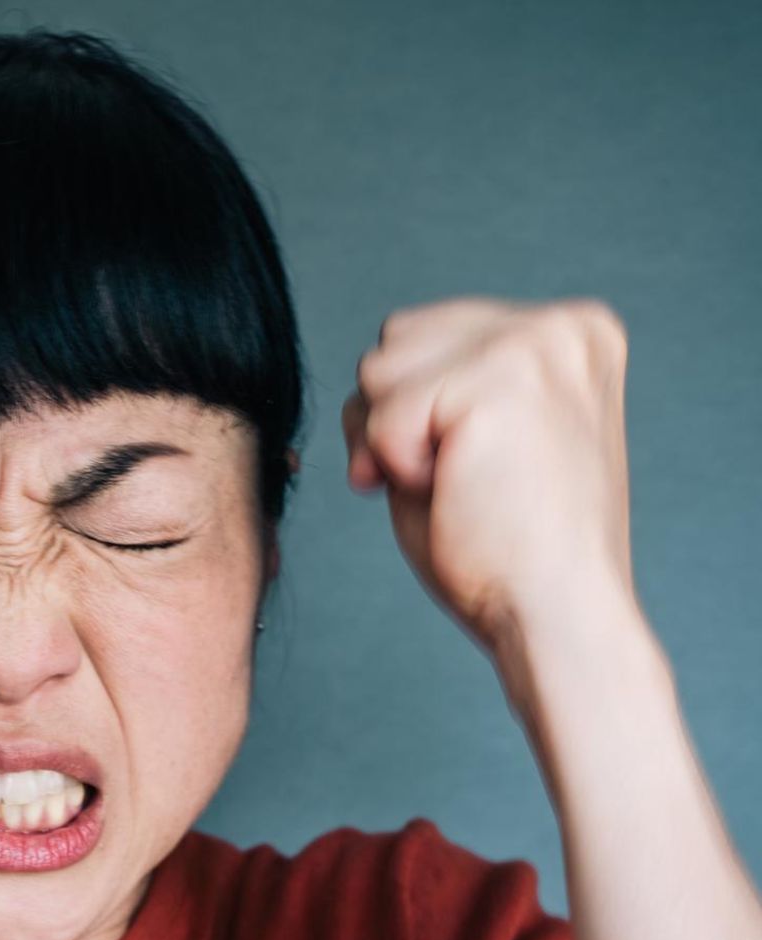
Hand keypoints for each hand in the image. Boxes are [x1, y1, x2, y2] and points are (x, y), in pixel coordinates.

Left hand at [340, 296, 634, 653]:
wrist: (557, 615)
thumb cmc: (509, 549)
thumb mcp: (467, 442)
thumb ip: (432, 387)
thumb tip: (368, 366)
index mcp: (570, 336)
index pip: (429, 332)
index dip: (406, 408)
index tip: (448, 467)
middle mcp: (564, 325)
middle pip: (396, 337)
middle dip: (387, 418)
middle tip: (441, 485)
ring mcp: (536, 343)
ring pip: (378, 367)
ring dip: (389, 443)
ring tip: (458, 487)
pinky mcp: (502, 377)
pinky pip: (382, 415)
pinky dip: (395, 467)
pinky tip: (457, 495)